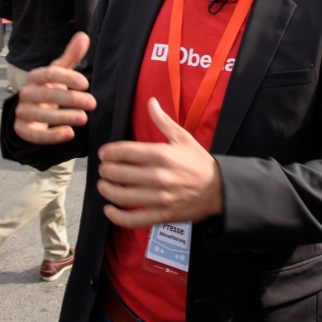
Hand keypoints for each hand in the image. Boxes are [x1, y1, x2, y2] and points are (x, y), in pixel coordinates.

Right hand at [13, 33, 96, 144]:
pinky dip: (52, 135)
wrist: (32, 111)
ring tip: (83, 118)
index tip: (86, 84)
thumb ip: (71, 56)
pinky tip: (69, 134)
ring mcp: (23, 112)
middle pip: (47, 95)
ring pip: (41, 115)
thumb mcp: (60, 72)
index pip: (50, 74)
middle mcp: (26, 93)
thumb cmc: (50, 88)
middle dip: (71, 99)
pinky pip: (35, 134)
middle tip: (92, 103)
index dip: (67, 78)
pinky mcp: (22, 129)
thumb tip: (83, 35)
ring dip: (63, 117)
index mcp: (36, 77)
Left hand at [97, 97, 222, 228]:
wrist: (218, 189)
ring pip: (122, 196)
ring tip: (103, 185)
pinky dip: (117, 216)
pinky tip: (109, 209)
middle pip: (120, 174)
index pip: (126, 152)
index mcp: (162, 155)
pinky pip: (133, 219)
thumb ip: (163, 121)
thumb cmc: (198, 162)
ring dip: (107, 190)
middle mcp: (158, 176)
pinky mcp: (161, 215)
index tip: (104, 153)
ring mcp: (159, 198)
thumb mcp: (183, 137)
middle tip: (103, 169)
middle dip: (106, 170)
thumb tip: (151, 102)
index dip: (110, 152)